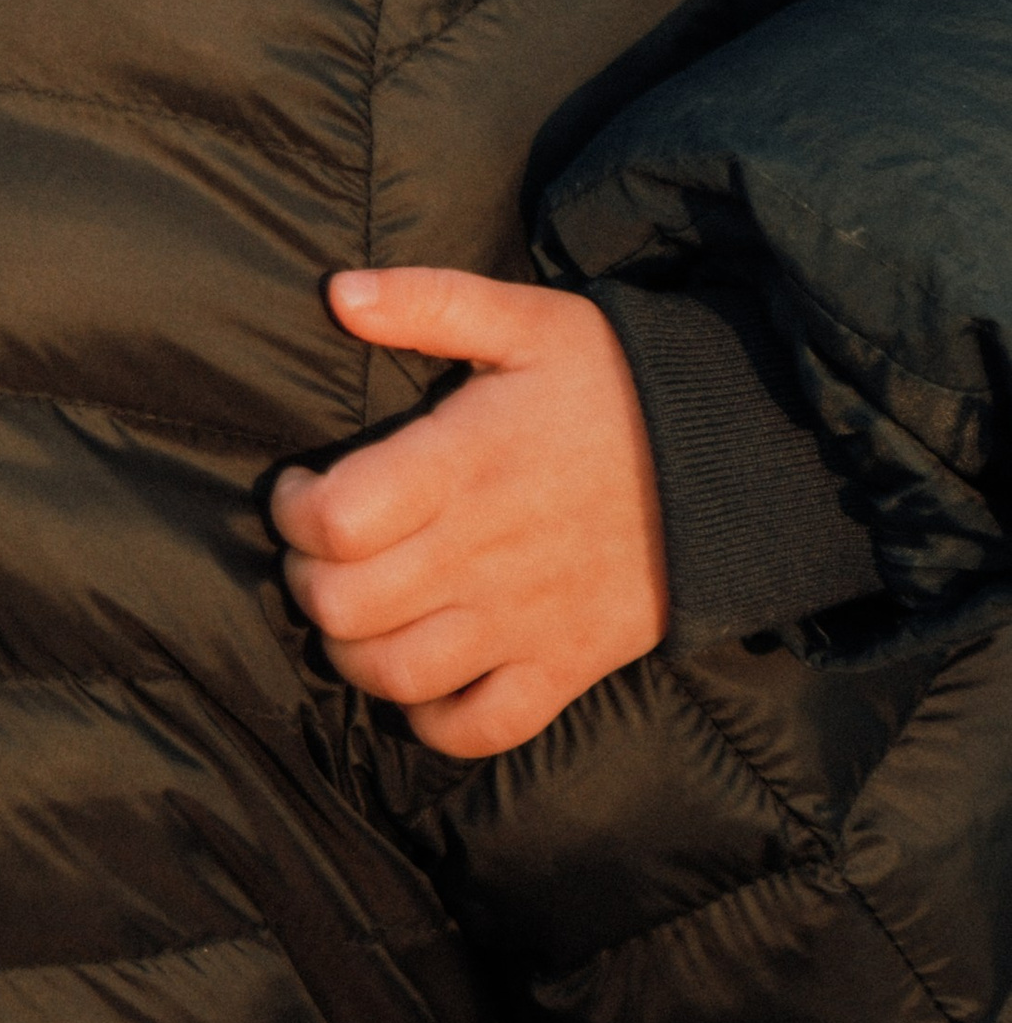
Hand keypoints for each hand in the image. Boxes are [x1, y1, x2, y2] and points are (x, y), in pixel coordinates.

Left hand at [268, 268, 667, 757]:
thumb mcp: (526, 321)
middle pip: (345, 606)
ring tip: (355, 611)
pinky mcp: (564, 668)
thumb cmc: (614, 384)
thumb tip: (340, 292)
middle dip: (306, 580)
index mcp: (462, 466)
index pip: (333, 519)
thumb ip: (427, 301)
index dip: (291, 510)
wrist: (731, 461)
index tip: (298, 489)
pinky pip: (477, 730)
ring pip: (394, 676)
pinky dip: (431, 718)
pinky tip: (420, 676)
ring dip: (350, 651)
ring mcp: (524, 622)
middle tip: (319, 552)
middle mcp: (482, 555)